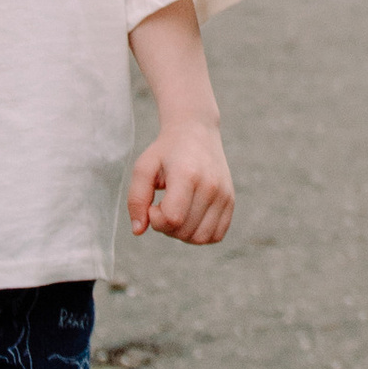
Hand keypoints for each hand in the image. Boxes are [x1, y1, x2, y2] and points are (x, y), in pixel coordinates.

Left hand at [129, 115, 233, 245]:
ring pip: (201, 238)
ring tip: (176, 213)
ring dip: (182, 234)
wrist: (197, 131)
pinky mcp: (230, 201)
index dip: (155, 218)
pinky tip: (189, 218)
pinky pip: (216, 235)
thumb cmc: (166, 151)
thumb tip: (138, 230)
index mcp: (187, 175)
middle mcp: (211, 186)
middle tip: (162, 206)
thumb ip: (136, 199)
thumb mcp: (143, 168)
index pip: (172, 218)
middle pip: (185, 231)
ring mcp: (224, 194)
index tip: (152, 204)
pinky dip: (200, 234)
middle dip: (166, 227)